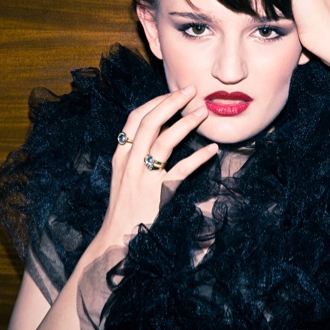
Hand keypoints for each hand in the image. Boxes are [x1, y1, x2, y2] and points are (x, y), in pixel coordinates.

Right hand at [98, 86, 217, 242]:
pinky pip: (181, 170)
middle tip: (191, 91)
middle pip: (149, 123)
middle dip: (171, 103)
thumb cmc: (124, 206)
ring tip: (203, 113)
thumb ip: (135, 154)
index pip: (134, 119)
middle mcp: (129, 162)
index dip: (154, 102)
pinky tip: (212, 149)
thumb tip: (158, 132)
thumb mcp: (123, 175)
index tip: (172, 93)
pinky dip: (198, 158)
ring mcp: (143, 178)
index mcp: (120, 155)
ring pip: (164, 141)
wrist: (117, 238)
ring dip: (186, 124)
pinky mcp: (158, 194)